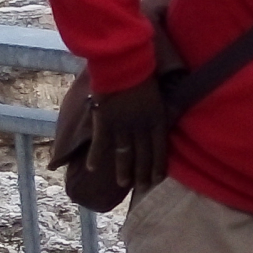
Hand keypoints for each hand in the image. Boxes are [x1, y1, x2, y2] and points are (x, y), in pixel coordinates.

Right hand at [87, 77, 167, 192]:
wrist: (125, 62)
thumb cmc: (144, 71)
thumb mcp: (158, 93)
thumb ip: (158, 110)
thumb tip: (161, 119)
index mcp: (157, 120)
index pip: (159, 150)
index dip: (158, 166)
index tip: (157, 180)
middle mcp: (141, 127)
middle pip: (143, 156)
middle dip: (143, 174)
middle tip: (141, 189)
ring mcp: (123, 126)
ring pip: (124, 154)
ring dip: (122, 171)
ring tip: (122, 184)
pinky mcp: (105, 121)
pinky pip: (100, 143)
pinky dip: (95, 156)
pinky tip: (92, 168)